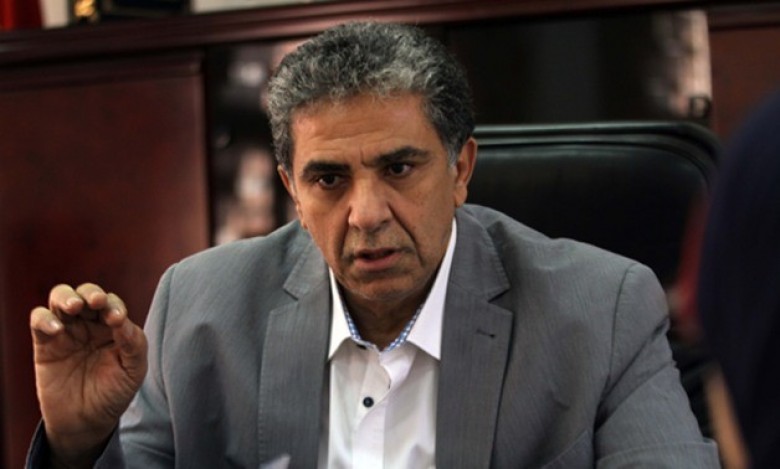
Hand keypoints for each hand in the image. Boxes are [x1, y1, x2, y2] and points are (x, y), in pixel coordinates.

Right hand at [30, 283, 147, 465]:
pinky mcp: (45, 343)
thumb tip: (122, 320)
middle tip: (95, 302)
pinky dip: (44, 318)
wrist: (86, 421)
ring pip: (61, 298)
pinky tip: (56, 329)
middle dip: (91, 293)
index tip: (116, 320)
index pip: (113, 304)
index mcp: (114, 326)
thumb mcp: (133, 370)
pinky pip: (39, 320)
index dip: (114, 306)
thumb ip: (134, 343)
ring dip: (66, 297)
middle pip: (87, 293)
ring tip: (73, 307)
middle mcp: (91, 323)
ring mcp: (67, 331)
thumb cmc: (114, 392)